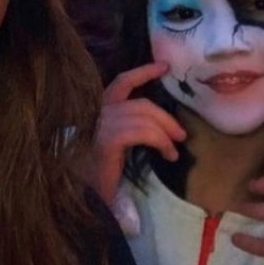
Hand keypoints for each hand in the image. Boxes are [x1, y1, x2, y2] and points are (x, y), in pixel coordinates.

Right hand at [82, 62, 185, 204]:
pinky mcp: (107, 140)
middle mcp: (97, 114)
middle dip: (165, 117)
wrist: (82, 198)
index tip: (164, 66)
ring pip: (144, 116)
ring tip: (173, 151)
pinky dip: (160, 141)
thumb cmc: (97, 175)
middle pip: (141, 103)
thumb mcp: (116, 146)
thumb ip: (130, 129)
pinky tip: (167, 154)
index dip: (143, 72)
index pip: (121, 83)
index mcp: (99, 112)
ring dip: (165, 133)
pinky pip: (141, 131)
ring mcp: (100, 126)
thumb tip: (161, 124)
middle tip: (181, 135)